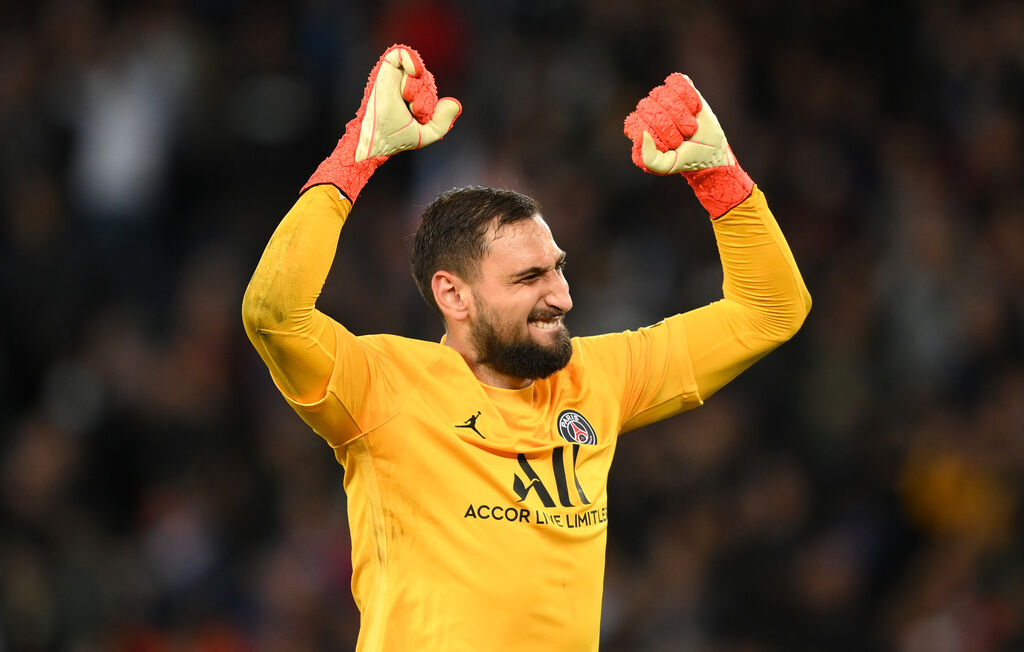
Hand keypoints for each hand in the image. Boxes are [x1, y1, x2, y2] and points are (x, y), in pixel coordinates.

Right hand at [303, 44, 461, 200]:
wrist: (379, 140)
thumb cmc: (398, 138)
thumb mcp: (428, 134)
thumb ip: (444, 121)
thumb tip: (455, 102)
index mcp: (412, 97)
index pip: (430, 89)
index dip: (429, 103)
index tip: (419, 116)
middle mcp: (403, 84)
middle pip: (426, 80)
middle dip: (425, 97)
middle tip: (414, 110)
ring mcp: (394, 76)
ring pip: (418, 70)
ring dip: (418, 86)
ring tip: (408, 99)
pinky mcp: (386, 69)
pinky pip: (403, 53)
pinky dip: (412, 59)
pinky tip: (416, 72)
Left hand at [624, 74, 752, 218]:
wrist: (711, 150)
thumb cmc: (686, 158)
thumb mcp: (666, 165)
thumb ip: (648, 158)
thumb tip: (643, 134)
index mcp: (639, 129)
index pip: (635, 121)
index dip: (655, 133)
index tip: (669, 145)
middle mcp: (648, 110)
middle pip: (648, 106)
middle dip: (670, 126)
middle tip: (681, 137)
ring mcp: (663, 97)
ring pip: (664, 94)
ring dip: (682, 114)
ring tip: (689, 126)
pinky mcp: (679, 86)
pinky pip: (677, 82)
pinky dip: (690, 98)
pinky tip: (694, 109)